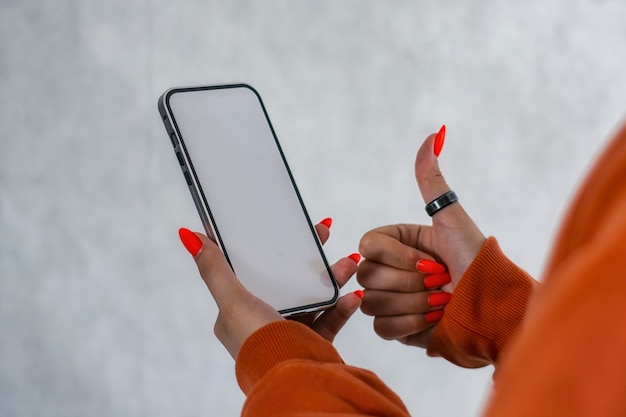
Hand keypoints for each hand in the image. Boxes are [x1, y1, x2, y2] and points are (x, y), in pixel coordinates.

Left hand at [178, 220, 361, 358]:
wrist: (294, 381)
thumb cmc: (258, 344)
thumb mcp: (232, 301)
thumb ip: (215, 270)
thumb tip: (190, 238)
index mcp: (238, 314)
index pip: (252, 272)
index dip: (269, 248)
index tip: (286, 228)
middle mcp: (263, 322)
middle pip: (288, 280)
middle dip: (309, 258)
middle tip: (322, 234)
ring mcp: (290, 332)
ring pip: (312, 296)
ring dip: (331, 278)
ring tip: (347, 263)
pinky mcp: (313, 343)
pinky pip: (330, 318)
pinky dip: (342, 305)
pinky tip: (352, 295)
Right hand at [357, 128, 485, 346]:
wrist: (494, 310)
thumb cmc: (477, 262)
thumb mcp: (452, 220)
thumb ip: (433, 181)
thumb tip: (433, 134)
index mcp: (398, 244)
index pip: (367, 246)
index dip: (396, 256)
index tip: (429, 260)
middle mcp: (391, 270)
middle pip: (366, 276)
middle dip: (409, 283)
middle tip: (439, 282)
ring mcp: (392, 300)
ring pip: (373, 303)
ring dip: (413, 305)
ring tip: (440, 302)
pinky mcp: (397, 328)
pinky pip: (382, 328)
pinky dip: (410, 325)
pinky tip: (434, 320)